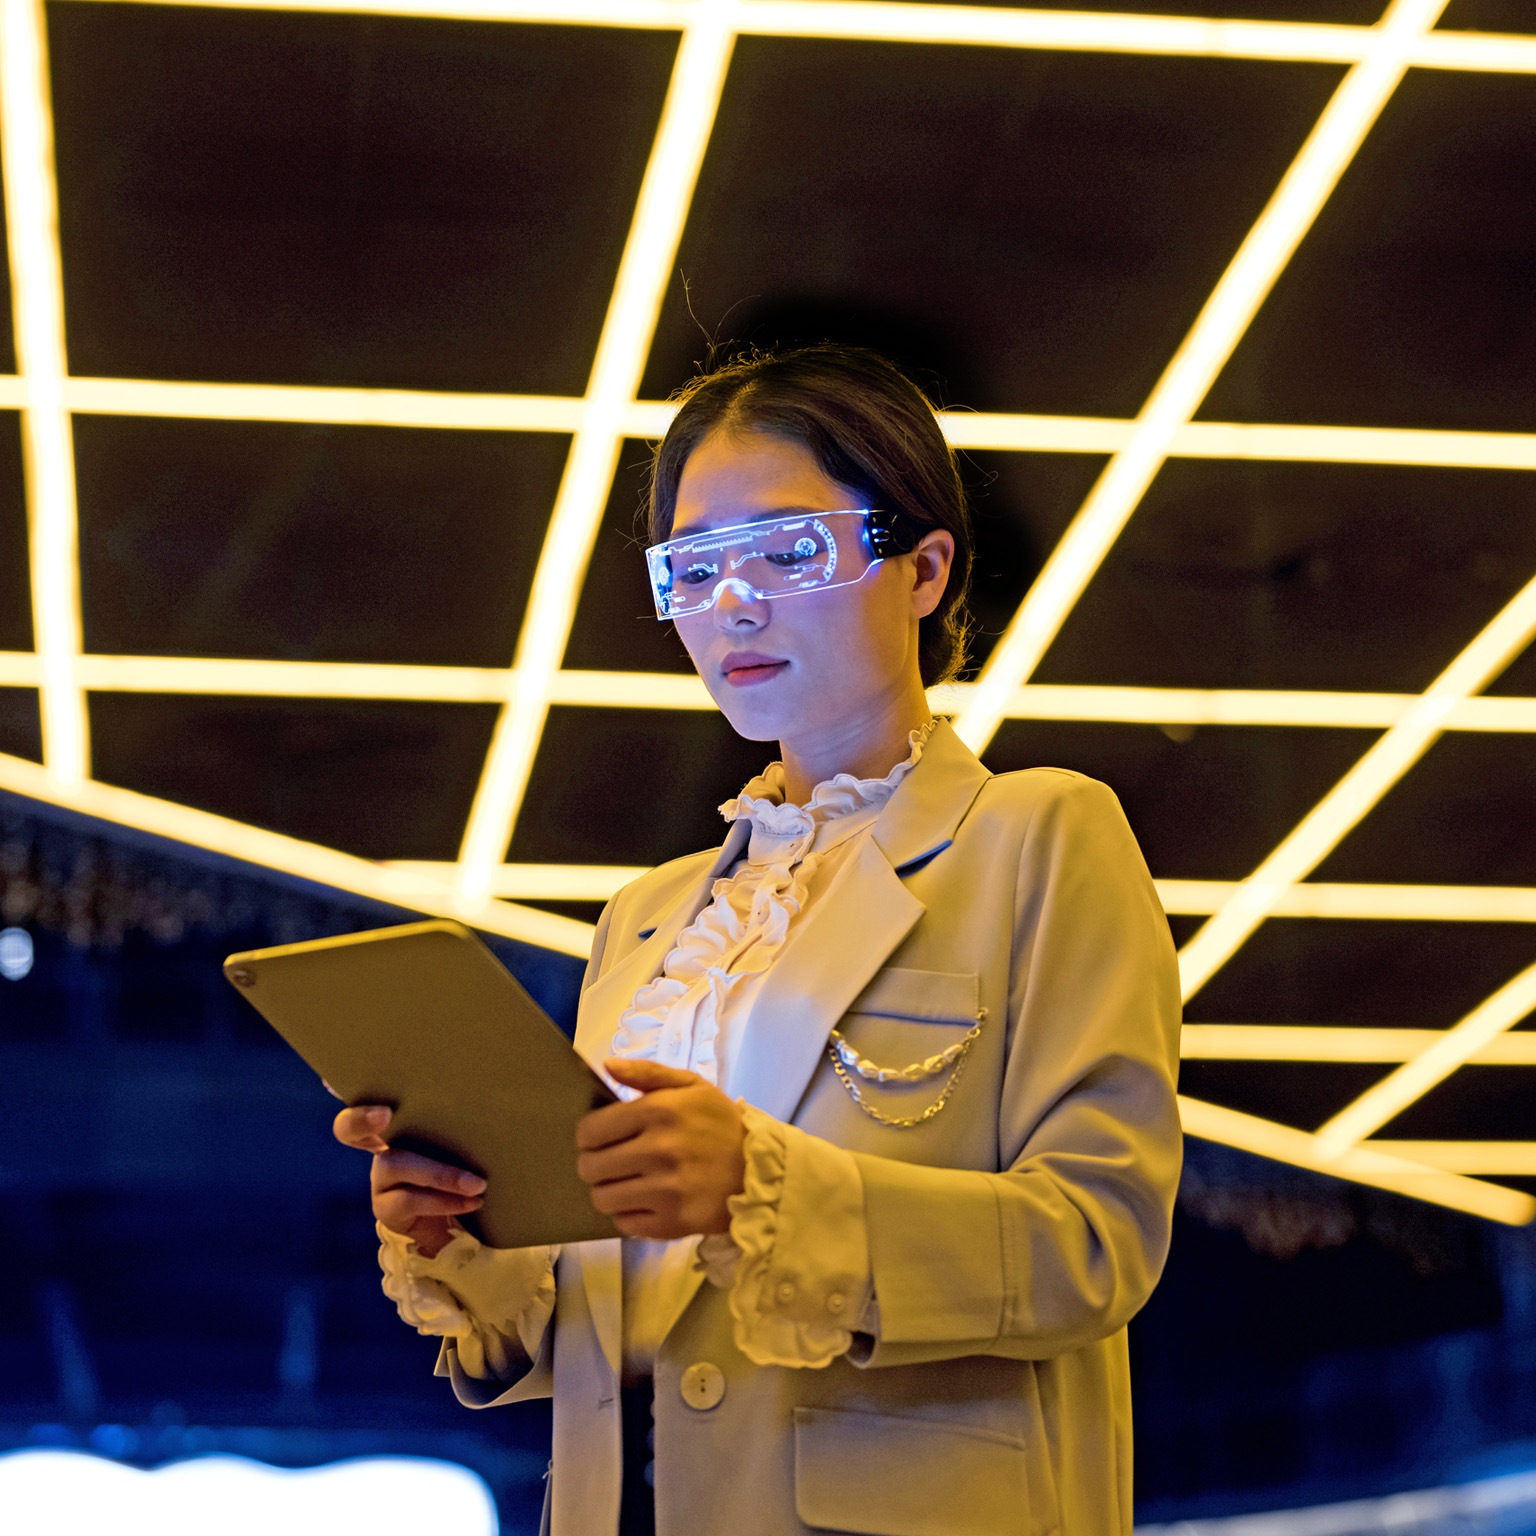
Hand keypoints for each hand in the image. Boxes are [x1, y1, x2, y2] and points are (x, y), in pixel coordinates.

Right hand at [332, 1104, 485, 1259]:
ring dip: (441, 1174)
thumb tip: (492, 1102)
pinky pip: (410, 1200)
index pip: (371, 1098)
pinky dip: (446, 1200)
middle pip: (349, 1128)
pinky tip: (473, 1201)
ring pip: (397, 1163)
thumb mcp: (459, 1144)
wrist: (455, 1222)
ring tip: (477, 1184)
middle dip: (361, 1119)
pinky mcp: (385, 1208)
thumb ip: (459, 1125)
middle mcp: (381, 1146)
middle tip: (385, 1114)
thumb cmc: (464, 1166)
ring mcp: (380, 1178)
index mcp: (401, 1122)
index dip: (362, 1099)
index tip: (381, 1101)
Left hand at [576, 1060, 746, 1239]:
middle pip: (590, 1167)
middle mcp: (659, 1151)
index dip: (588, 1135)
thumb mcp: (692, 1086)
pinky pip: (624, 1223)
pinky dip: (629, 1213)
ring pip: (602, 1198)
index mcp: (660, 1111)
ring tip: (626, 1182)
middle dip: (594, 1163)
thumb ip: (647, 1072)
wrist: (762, 1169)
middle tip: (611, 1161)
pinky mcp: (672, 1223)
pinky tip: (646, 1200)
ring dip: (608, 1190)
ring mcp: (665, 1191)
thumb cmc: (722, 1123)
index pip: (590, 1131)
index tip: (600, 1137)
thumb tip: (606, 1064)